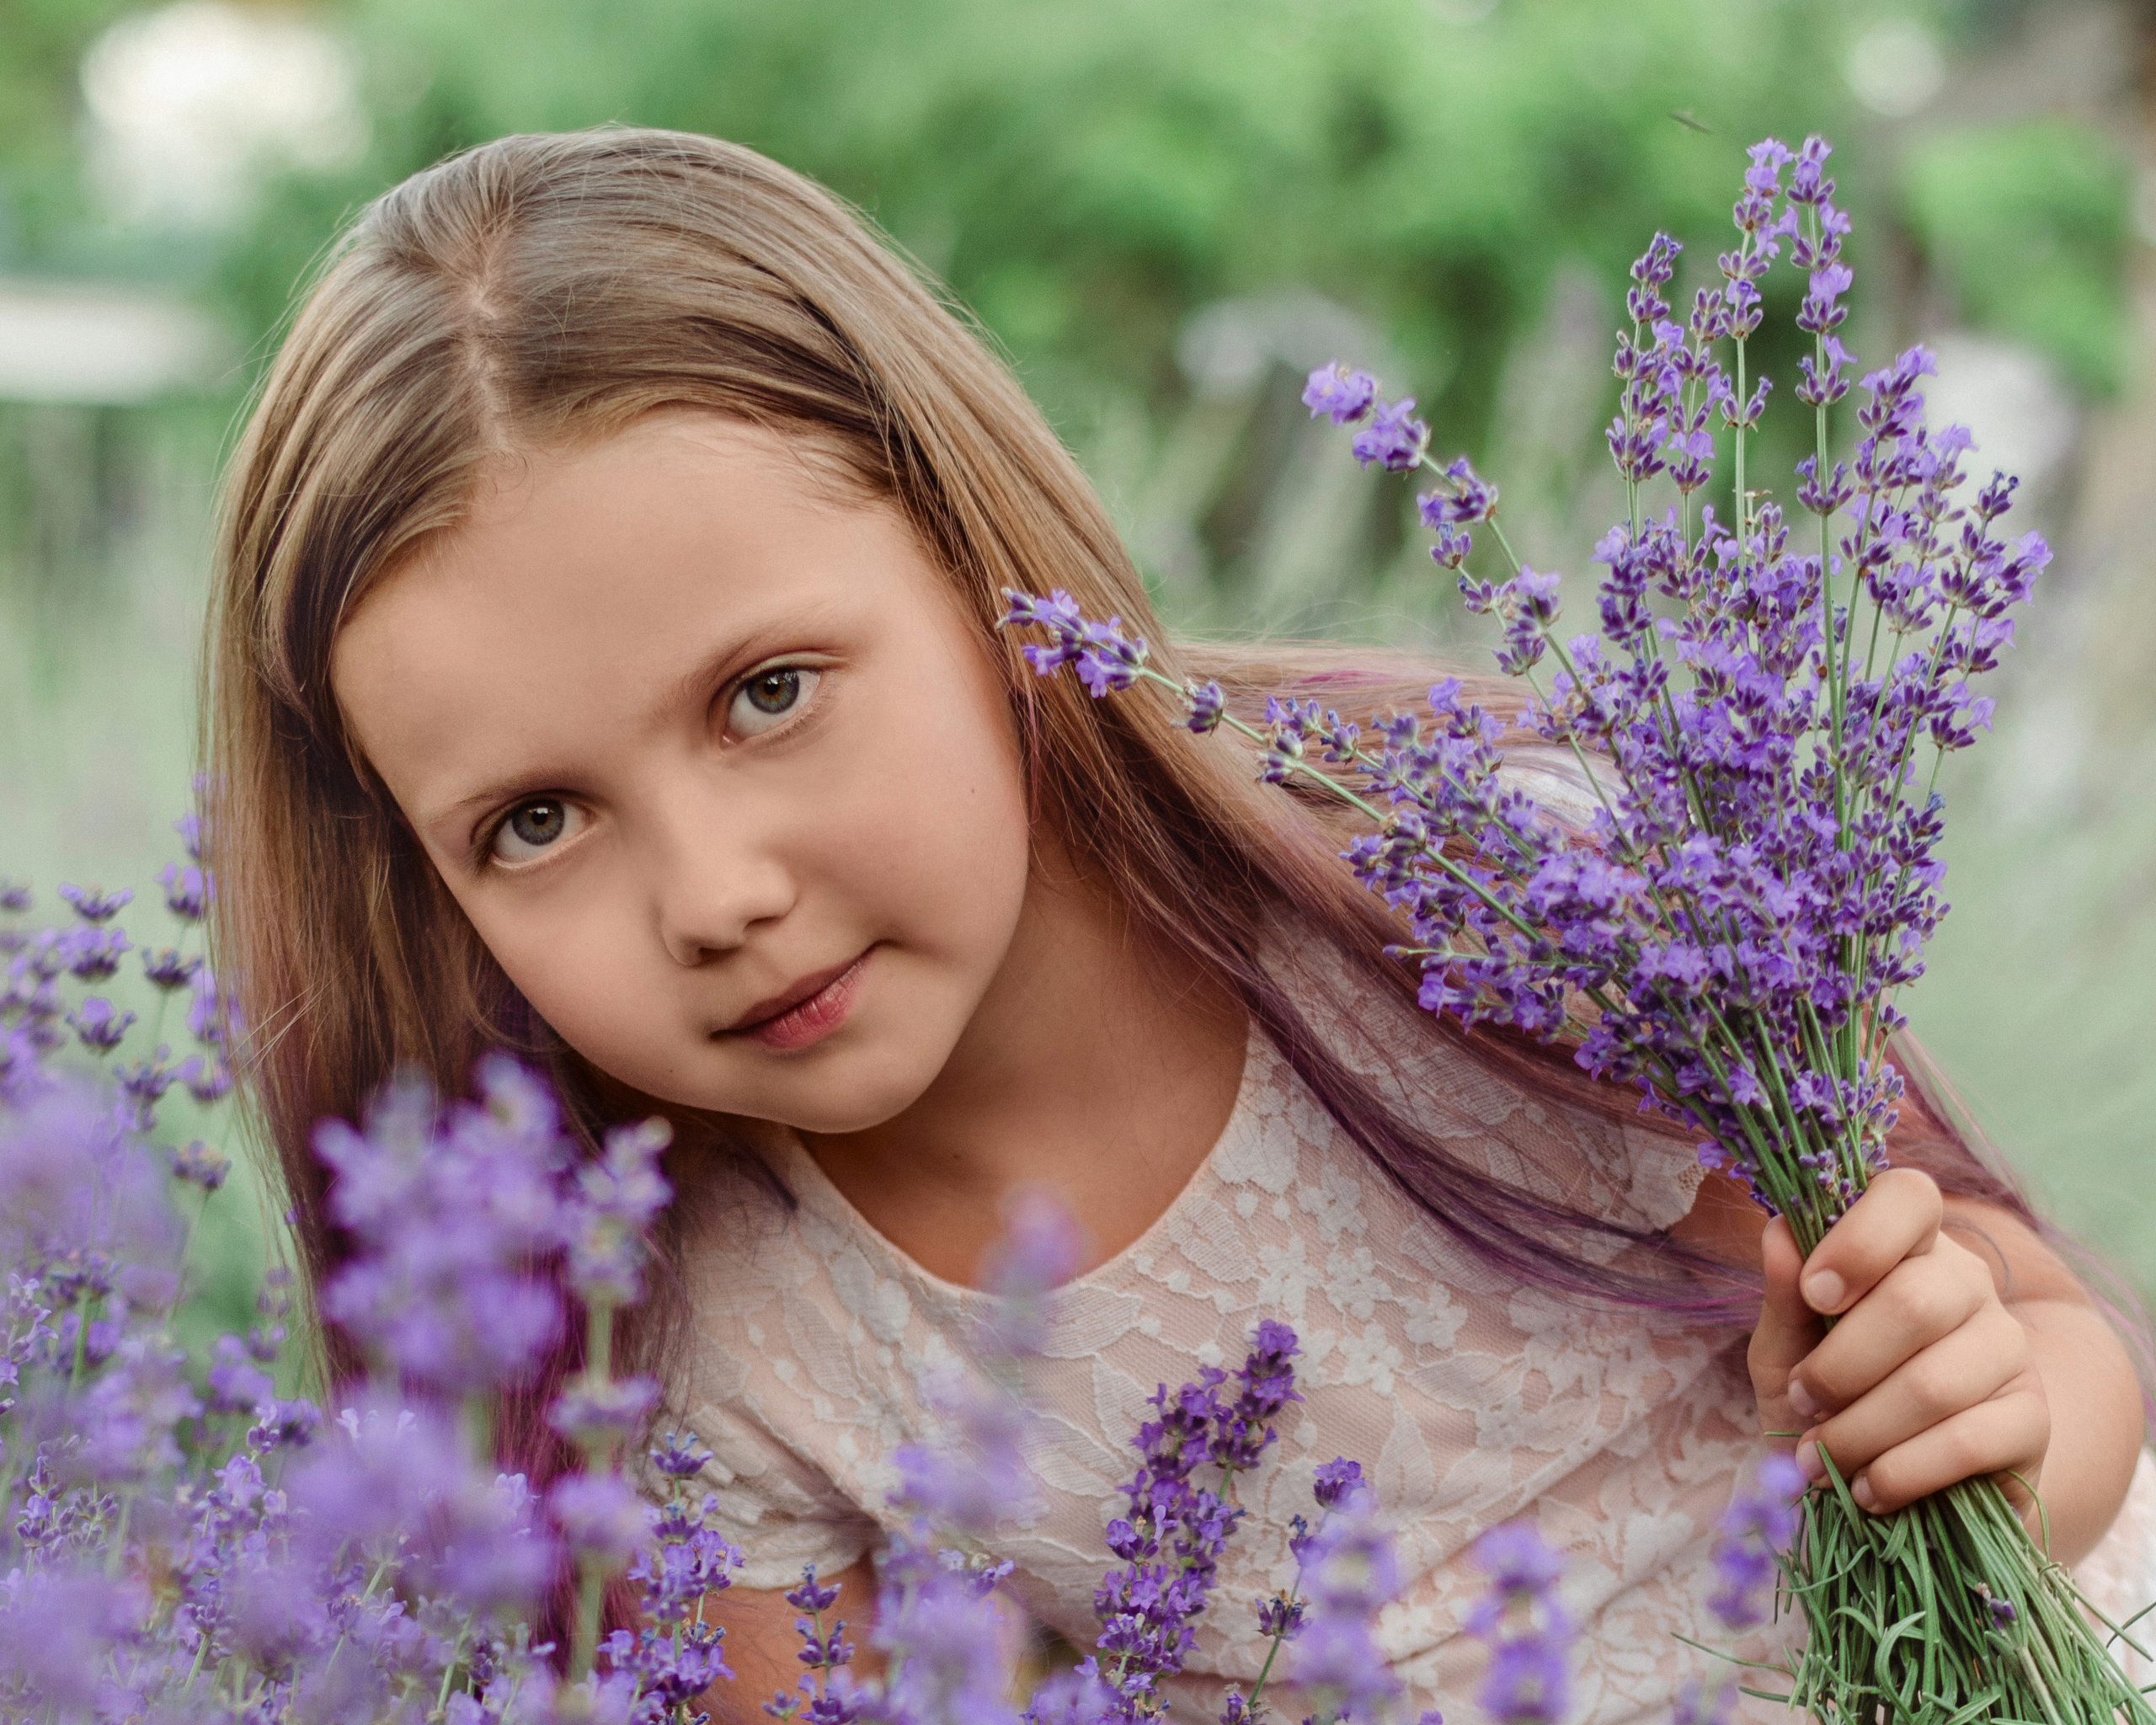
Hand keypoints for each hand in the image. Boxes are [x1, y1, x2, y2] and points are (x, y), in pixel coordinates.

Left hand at [1748, 1167, 2048, 1520]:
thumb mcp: (1785, 1350)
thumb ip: (1784, 1294)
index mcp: (1908, 1245)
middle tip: (1802, 1404)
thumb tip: (1778, 1231)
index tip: (1815, 1293)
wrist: (1887, 1491)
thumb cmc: (1826, 1401)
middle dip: (1839, 1367)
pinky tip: (1867, 1489)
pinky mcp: (2033, 1421)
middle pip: (1915, 1301)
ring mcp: (2009, 1349)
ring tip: (1820, 1460)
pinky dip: (1900, 1472)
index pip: (1908, 1196)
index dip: (1860, 1239)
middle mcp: (1969, 1284)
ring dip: (1859, 1432)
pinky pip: (1967, 1442)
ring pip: (1934, 1383)